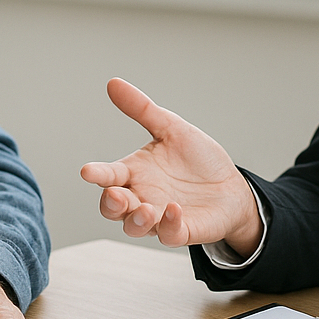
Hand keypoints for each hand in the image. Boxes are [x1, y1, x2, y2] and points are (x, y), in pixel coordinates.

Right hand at [80, 78, 260, 254]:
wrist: (231, 186)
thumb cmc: (197, 159)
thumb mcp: (171, 128)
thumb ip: (142, 109)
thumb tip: (113, 83)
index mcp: (135, 172)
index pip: (109, 175)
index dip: (98, 174)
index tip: (87, 171)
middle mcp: (141, 197)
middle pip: (113, 208)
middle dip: (111, 204)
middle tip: (116, 195)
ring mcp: (160, 217)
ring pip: (135, 227)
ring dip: (136, 220)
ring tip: (147, 209)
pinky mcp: (182, 231)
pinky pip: (169, 235)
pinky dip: (169, 225)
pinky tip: (174, 209)